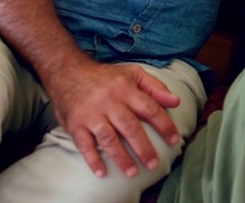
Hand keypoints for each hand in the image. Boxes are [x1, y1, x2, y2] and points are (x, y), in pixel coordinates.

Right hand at [44, 61, 181, 177]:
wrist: (68, 72)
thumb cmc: (106, 77)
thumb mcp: (133, 74)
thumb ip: (156, 87)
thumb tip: (176, 102)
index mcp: (126, 89)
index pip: (150, 108)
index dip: (164, 125)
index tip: (174, 140)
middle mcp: (109, 102)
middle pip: (130, 127)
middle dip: (144, 147)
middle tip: (154, 164)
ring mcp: (91, 114)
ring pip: (109, 138)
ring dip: (121, 157)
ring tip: (133, 172)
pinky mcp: (75, 124)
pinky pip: (84, 144)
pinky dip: (92, 159)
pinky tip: (102, 172)